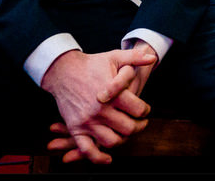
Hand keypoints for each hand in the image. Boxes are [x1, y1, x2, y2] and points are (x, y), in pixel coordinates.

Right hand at [40, 45, 156, 163]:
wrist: (62, 71)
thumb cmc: (91, 64)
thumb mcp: (114, 57)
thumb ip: (135, 57)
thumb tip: (152, 57)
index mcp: (113, 94)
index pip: (139, 110)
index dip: (146, 111)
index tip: (145, 110)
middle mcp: (101, 110)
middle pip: (128, 128)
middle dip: (139, 127)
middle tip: (141, 123)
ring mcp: (88, 121)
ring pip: (112, 141)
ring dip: (123, 140)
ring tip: (126, 133)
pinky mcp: (76, 128)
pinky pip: (88, 150)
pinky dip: (98, 158)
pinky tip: (108, 158)